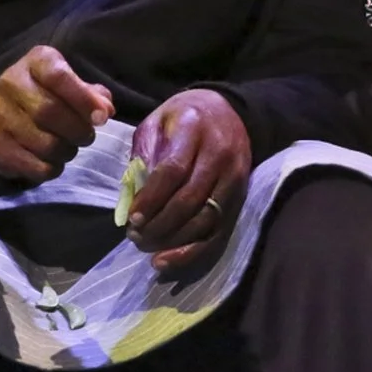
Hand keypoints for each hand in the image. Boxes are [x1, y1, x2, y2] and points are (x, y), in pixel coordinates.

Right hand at [0, 45, 114, 181]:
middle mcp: (9, 83)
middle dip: (78, 130)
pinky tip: (52, 161)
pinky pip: (35, 166)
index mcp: (35, 61)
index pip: (58, 76)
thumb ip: (93, 96)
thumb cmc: (51, 96)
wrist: (10, 116)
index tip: (102, 118)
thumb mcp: (73, 86)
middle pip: (49, 111)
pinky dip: (52, 169)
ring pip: (44, 143)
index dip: (83, 100)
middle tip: (87, 137)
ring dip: (67, 151)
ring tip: (68, 147)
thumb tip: (105, 110)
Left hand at [127, 89, 252, 270]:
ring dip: (173, 241)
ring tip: (147, 248)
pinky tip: (168, 260)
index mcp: (194, 130)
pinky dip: (193, 252)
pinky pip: (219, 232)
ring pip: (206, 220)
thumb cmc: (185, 116)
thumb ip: (143, 153)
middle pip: (190, 199)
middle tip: (135, 237)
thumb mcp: (157, 121)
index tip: (131, 219)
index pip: (173, 171)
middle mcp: (220, 155)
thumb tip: (130, 195)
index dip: (151, 199)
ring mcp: (235, 178)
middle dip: (159, 224)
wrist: (231, 111)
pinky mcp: (241, 197)